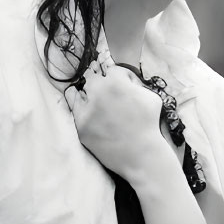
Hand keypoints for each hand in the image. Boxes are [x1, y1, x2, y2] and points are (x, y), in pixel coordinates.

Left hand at [63, 57, 174, 183]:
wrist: (141, 154)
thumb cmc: (148, 125)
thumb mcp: (151, 96)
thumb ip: (134, 81)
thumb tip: (122, 76)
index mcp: (116, 82)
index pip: (110, 69)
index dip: (115, 76)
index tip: (115, 81)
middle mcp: (99, 91)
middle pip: (92, 76)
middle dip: (100, 81)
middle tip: (104, 89)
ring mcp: (88, 108)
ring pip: (82, 89)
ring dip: (90, 92)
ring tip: (97, 99)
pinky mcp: (81, 123)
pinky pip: (72, 103)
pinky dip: (78, 100)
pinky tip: (82, 101)